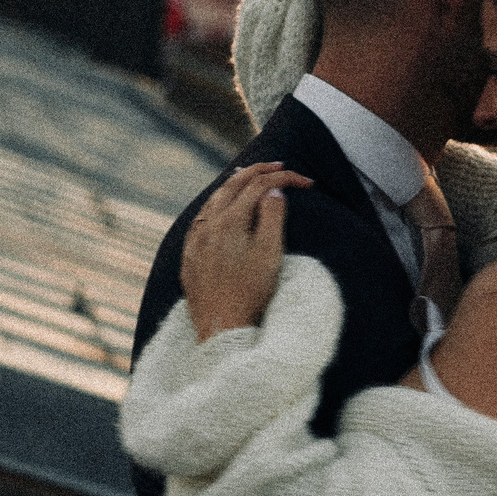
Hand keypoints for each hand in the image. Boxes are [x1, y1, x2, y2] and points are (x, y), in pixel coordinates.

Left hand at [182, 163, 312, 339]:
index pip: (258, 186)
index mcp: (229, 221)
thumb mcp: (270, 254)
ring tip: (248, 178)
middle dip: (257, 171)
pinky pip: (201, 220)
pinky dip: (216, 206)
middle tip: (278, 166)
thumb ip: (273, 217)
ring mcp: (195, 241)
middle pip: (231, 186)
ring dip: (233, 186)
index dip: (284, 179)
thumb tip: (273, 193)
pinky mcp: (190, 257)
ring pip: (212, 200)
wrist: (222, 329)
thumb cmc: (250, 293)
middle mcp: (207, 226)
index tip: (307, 183)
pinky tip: (220, 212)